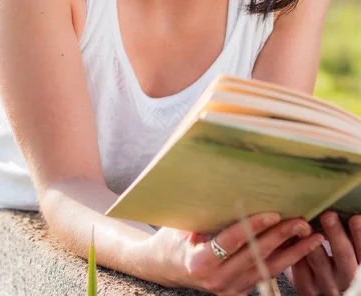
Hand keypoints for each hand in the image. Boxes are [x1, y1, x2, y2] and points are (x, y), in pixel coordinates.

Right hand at [140, 213, 324, 294]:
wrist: (165, 267)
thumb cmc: (172, 239)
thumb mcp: (180, 224)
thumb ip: (203, 214)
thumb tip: (225, 192)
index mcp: (200, 262)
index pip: (232, 242)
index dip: (254, 227)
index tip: (273, 214)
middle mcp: (216, 281)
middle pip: (255, 256)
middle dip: (281, 237)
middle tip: (301, 221)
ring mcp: (228, 290)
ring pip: (267, 269)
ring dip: (292, 253)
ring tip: (312, 237)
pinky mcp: (237, 292)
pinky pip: (265, 275)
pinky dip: (284, 261)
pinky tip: (299, 248)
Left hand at [292, 211, 360, 295]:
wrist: (328, 287)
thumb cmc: (341, 260)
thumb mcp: (351, 251)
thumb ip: (350, 236)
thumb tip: (349, 213)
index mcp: (359, 267)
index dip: (359, 235)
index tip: (355, 218)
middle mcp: (346, 278)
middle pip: (343, 255)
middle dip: (335, 234)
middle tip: (328, 215)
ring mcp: (326, 283)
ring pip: (318, 260)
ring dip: (311, 239)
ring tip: (305, 223)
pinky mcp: (307, 287)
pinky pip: (300, 267)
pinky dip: (294, 249)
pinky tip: (292, 234)